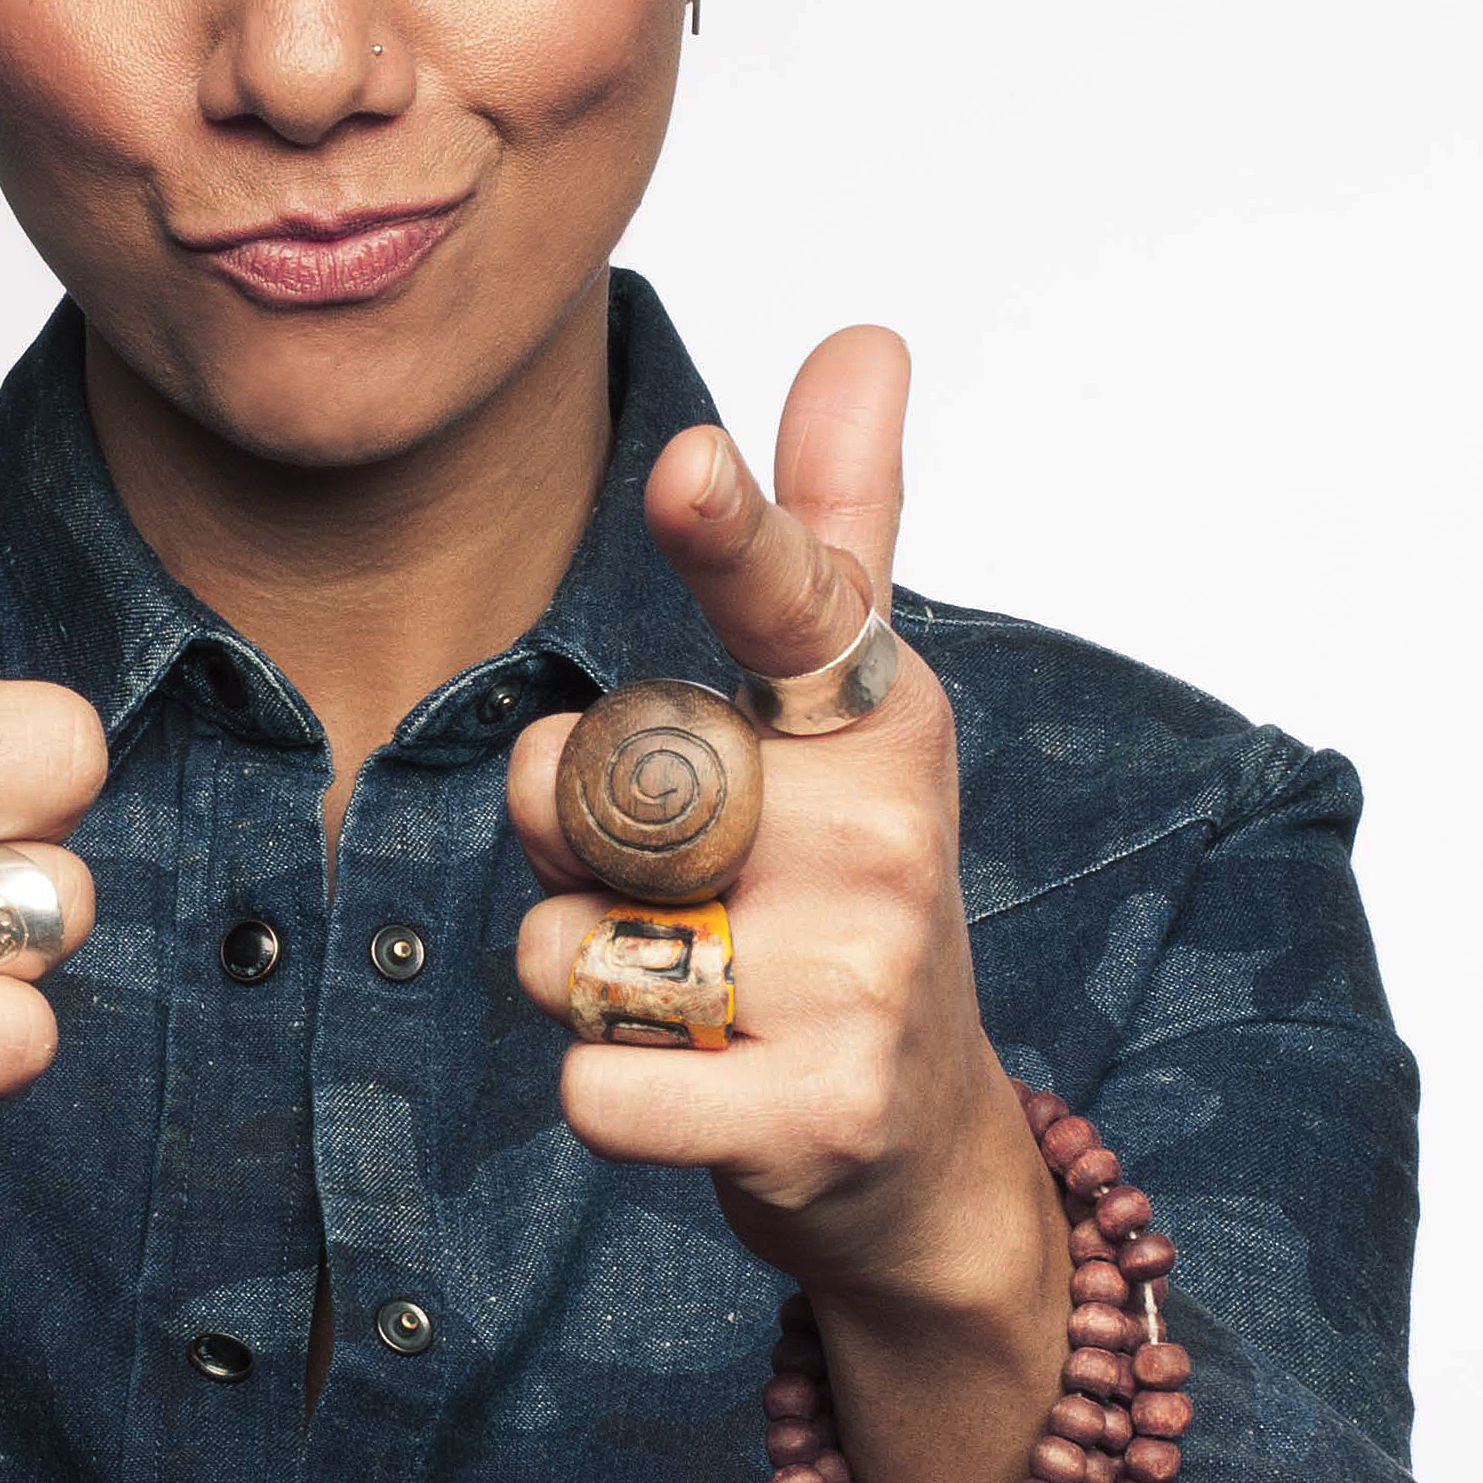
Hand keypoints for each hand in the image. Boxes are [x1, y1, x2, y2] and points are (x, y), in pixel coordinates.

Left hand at [506, 327, 1068, 1482]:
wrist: (914, 1147)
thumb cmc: (842, 898)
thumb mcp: (842, 710)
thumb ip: (829, 531)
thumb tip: (864, 335)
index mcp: (873, 713)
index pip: (793, 604)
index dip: (732, 530)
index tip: (687, 463)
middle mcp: (882, 833)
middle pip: (587, 790)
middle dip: (568, 838)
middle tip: (673, 883)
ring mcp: (859, 974)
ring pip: (568, 945)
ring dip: (583, 974)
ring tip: (692, 992)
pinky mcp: (817, 1109)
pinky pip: (596, 1085)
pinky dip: (606, 1094)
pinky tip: (694, 1088)